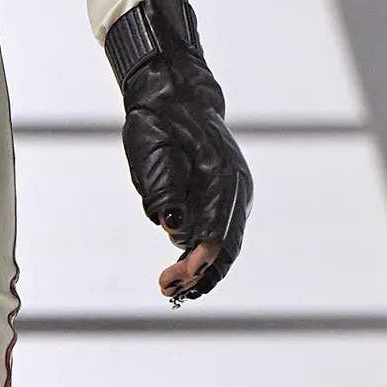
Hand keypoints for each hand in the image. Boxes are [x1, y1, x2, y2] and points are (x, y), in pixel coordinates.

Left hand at [105, 0, 252, 305]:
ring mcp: (230, 194)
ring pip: (221, 244)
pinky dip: (201, 256)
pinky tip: (182, 272)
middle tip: (167, 290)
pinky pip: (216, 234)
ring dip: (199, 270)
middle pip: (224, 246)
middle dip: (198, 275)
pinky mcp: (219, 197)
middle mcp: (234, 190)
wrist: (172, 96)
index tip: (176, 281)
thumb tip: (172, 226)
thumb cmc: (158, 122)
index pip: (220, 234)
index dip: (200, 264)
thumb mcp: (152, 152)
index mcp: (224, 179)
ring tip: (171, 287)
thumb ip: (164, 189)